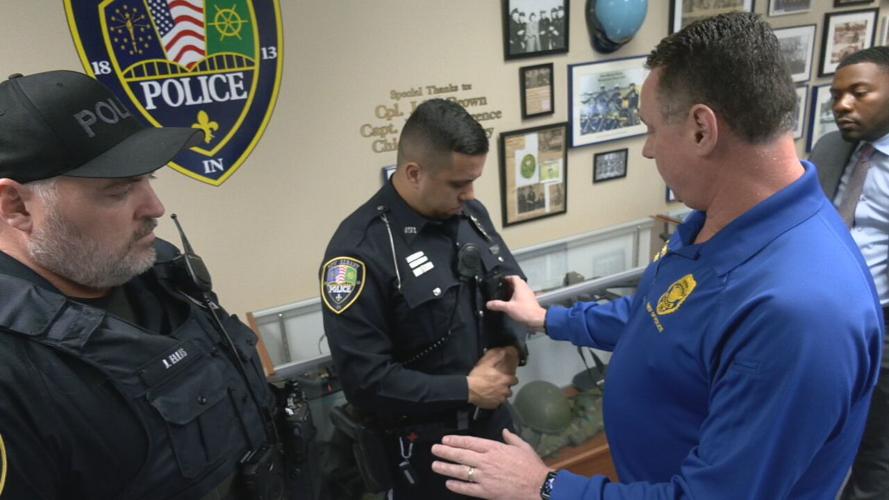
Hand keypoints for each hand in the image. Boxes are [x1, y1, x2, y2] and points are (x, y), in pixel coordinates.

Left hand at [431, 428, 550, 499]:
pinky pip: (468, 488)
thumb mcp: (523, 447)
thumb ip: (511, 438)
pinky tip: (449, 483)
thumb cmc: (531, 466)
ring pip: (461, 471)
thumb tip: (504, 431)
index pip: (470, 442)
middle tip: (435, 449)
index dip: (456, 441)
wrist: (538, 486)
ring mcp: (485, 476)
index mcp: (494, 448)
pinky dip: (457, 486)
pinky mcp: (486, 491)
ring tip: (435, 465)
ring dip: (446, 468)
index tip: (445, 440)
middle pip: (461, 455)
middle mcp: (486, 461)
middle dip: (446, 452)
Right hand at [467, 350, 517, 408]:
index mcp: (504, 380)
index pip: (515, 381)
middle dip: (506, 388)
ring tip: (494, 392)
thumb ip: (497, 357)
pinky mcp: (494, 405)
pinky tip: (489, 397)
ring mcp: (499, 399)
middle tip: (499, 386)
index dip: (511, 379)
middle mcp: (504, 391)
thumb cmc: (478, 376)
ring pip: (504, 398)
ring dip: (501, 395)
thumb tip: (504, 352)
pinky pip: (497, 404)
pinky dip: (495, 401)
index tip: (508, 378)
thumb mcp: (486, 364)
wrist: (469, 389)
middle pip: (510, 391)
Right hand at [486, 276, 546, 330]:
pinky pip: (523, 294)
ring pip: (521, 288)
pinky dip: (518, 295)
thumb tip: (488, 304)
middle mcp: (525, 288)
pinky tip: (513, 301)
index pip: (514, 277)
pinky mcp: (531, 300)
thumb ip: (498, 305)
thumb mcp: (508, 308)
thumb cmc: (523, 310)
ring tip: (506, 294)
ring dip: (515, 289)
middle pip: (518, 282)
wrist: (537, 319)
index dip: (507, 278)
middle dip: (510, 283)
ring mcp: (529, 294)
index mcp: (520, 287)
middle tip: (502, 287)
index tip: (501, 281)